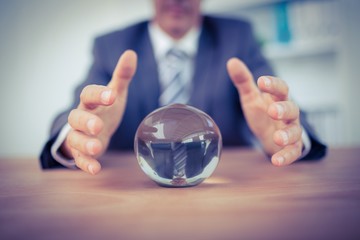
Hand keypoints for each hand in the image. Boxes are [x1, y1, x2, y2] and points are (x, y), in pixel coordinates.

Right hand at [61, 50, 136, 174]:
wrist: (94, 131)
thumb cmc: (105, 110)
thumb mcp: (114, 94)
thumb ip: (122, 77)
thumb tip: (131, 53)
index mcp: (90, 102)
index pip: (88, 94)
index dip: (98, 94)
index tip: (111, 95)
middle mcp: (81, 118)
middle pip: (76, 118)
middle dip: (86, 122)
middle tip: (98, 126)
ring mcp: (79, 136)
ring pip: (75, 139)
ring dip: (84, 144)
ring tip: (97, 148)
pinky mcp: (81, 153)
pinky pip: (80, 159)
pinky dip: (86, 164)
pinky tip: (95, 169)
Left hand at [227, 58, 302, 165]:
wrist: (271, 136)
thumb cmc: (263, 114)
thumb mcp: (251, 98)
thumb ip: (243, 81)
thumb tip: (231, 61)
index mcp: (278, 99)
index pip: (281, 88)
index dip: (273, 84)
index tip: (261, 81)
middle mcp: (288, 114)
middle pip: (292, 109)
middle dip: (283, 109)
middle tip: (272, 111)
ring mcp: (291, 131)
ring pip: (295, 131)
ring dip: (288, 135)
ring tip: (278, 138)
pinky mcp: (292, 148)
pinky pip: (293, 152)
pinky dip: (286, 157)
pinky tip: (276, 161)